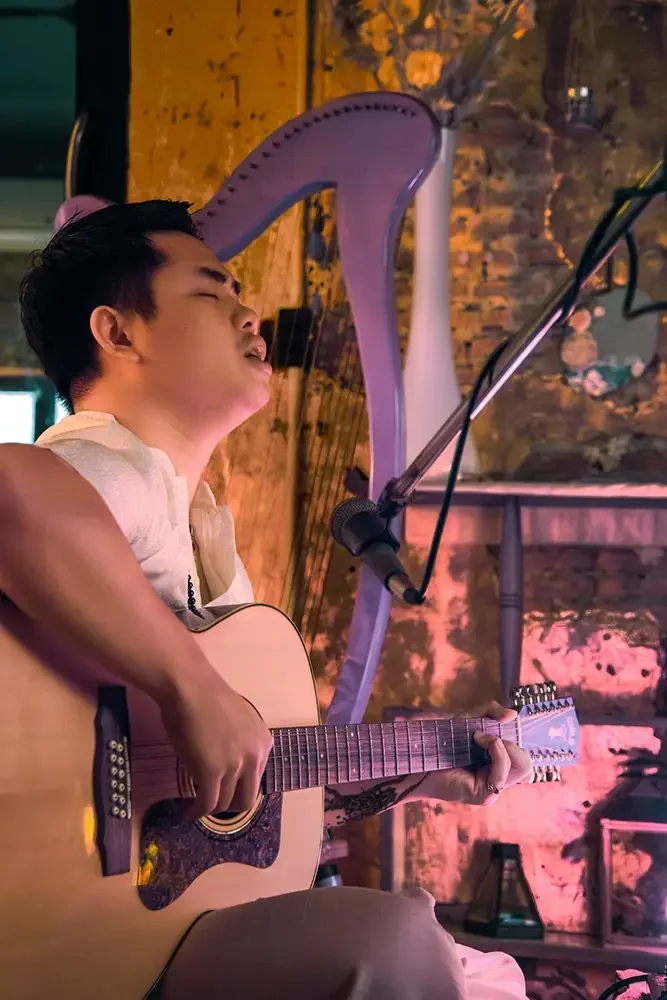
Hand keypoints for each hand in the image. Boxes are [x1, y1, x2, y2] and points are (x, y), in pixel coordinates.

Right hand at [158, 665, 273, 818]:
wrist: (191, 686)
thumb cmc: (207, 695)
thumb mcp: (238, 720)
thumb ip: (240, 742)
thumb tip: (228, 758)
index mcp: (263, 742)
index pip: (256, 779)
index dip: (238, 787)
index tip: (224, 789)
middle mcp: (254, 756)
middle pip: (247, 798)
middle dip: (230, 805)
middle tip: (213, 802)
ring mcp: (234, 766)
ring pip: (225, 803)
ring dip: (210, 808)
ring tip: (197, 807)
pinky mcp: (211, 773)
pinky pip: (206, 803)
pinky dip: (196, 812)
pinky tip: (188, 812)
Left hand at [420, 701, 532, 805]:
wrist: (421, 756)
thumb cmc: (443, 741)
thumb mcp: (470, 719)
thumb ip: (492, 711)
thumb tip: (513, 714)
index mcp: (500, 764)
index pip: (526, 759)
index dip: (519, 743)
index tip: (499, 728)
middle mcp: (499, 778)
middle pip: (527, 765)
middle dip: (512, 744)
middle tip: (488, 736)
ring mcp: (493, 789)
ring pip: (522, 768)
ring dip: (502, 746)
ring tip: (479, 738)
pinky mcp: (484, 796)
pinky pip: (502, 774)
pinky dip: (496, 753)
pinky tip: (478, 743)